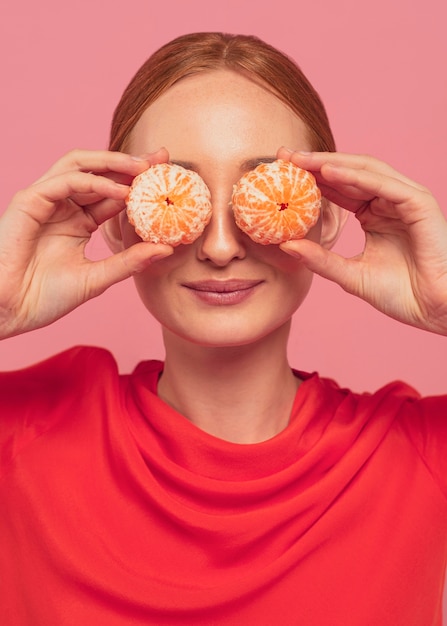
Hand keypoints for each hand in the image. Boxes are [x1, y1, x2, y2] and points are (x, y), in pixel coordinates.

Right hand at [0, 148, 172, 338]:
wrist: (8, 312)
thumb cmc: (44, 298)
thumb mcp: (98, 278)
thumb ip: (129, 262)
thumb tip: (167, 249)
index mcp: (78, 223)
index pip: (113, 196)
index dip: (139, 185)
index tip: (169, 178)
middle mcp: (63, 207)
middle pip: (100, 173)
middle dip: (131, 164)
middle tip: (162, 158)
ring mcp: (46, 202)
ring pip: (80, 166)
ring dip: (113, 163)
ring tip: (144, 168)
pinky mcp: (30, 201)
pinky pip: (66, 182)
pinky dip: (95, 182)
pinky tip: (121, 192)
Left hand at [277, 147, 446, 334]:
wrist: (435, 310)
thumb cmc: (402, 294)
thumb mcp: (350, 275)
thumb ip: (320, 260)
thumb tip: (285, 245)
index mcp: (374, 215)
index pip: (339, 189)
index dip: (310, 180)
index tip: (280, 174)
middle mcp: (388, 202)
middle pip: (349, 173)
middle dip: (316, 163)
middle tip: (284, 156)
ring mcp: (405, 200)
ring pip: (366, 172)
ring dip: (332, 163)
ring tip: (301, 159)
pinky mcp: (419, 203)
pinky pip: (385, 184)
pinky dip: (357, 176)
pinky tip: (329, 171)